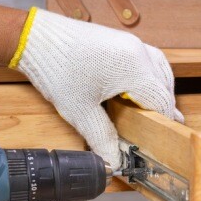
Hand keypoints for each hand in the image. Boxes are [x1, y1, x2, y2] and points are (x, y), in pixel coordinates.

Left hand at [9, 7, 183, 169]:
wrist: (36, 38)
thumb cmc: (57, 70)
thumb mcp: (81, 112)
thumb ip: (102, 138)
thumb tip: (113, 162)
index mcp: (134, 69)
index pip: (162, 101)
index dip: (164, 123)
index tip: (158, 140)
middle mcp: (138, 52)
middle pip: (164, 86)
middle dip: (161, 109)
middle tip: (153, 131)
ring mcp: (130, 43)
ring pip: (159, 71)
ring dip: (157, 92)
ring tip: (147, 112)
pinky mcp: (120, 40)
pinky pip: (146, 60)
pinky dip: (147, 78)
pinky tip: (135, 91)